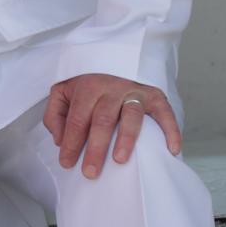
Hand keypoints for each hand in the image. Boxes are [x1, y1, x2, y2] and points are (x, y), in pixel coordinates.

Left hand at [44, 73, 180, 178]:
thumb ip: (54, 115)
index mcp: (87, 89)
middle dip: (95, 148)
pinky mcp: (155, 95)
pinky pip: (164, 113)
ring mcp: (135, 91)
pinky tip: (171, 149)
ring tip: (120, 160)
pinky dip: (170, 130)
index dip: (71, 144)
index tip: (67, 164)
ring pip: (131, 116)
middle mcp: (112, 89)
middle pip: (102, 120)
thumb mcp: (62, 92)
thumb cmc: (86, 84)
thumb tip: (60, 141)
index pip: (77, 120)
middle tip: (91, 172)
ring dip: (126, 138)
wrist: (115, 55)